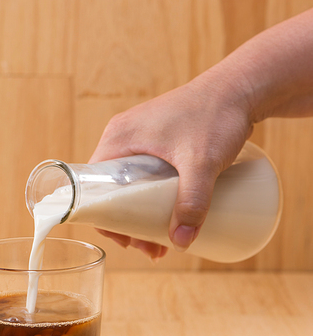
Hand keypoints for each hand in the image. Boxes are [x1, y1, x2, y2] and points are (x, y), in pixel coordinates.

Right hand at [89, 75, 252, 256]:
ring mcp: (141, 137)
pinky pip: (145, 174)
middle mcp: (123, 136)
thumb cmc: (215, 116)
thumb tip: (182, 243)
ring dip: (139, 213)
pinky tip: (166, 213)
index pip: (94, 187)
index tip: (128, 241)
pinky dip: (150, 197)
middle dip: (127, 223)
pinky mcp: (160, 139)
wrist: (241, 88)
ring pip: (130, 184)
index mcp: (118, 138)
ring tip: (162, 239)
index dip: (105, 219)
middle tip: (149, 247)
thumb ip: (192, 202)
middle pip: (112, 190)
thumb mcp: (201, 163)